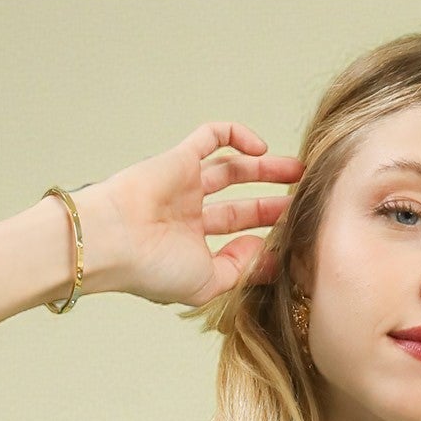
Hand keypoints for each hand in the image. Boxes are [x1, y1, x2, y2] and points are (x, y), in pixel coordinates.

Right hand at [87, 120, 303, 307]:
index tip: (294, 241)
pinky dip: (237, 136)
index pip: (238, 238)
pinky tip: (262, 147)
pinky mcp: (180, 158)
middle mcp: (189, 215)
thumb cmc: (154, 270)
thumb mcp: (208, 284)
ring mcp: (184, 185)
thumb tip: (268, 254)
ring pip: (233, 169)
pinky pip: (211, 137)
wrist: (114, 240)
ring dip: (267, 169)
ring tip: (298, 171)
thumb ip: (241, 270)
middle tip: (306, 200)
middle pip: (241, 205)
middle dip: (274, 203)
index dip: (267, 238)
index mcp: (193, 247)